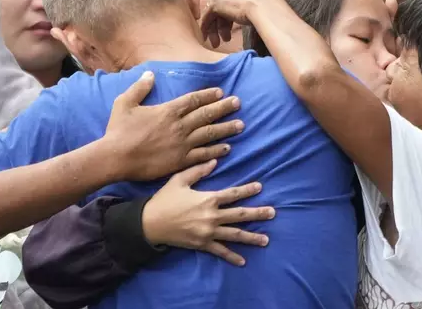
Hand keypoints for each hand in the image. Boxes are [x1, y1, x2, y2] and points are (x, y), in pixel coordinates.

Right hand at [103, 71, 244, 180]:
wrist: (115, 158)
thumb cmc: (118, 130)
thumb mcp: (124, 103)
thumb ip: (140, 88)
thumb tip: (150, 74)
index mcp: (168, 110)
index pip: (194, 100)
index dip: (209, 95)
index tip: (221, 92)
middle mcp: (179, 126)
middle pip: (207, 115)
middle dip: (224, 108)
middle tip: (238, 103)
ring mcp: (182, 144)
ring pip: (210, 134)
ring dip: (226, 129)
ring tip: (241, 125)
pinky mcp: (181, 161)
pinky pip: (203, 155)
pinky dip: (216, 151)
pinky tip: (227, 148)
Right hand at [142, 160, 275, 265]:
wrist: (149, 223)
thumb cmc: (164, 199)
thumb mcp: (180, 180)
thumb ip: (198, 170)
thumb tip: (215, 160)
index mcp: (208, 199)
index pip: (233, 194)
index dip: (248, 190)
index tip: (260, 187)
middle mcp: (211, 216)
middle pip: (240, 215)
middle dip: (258, 214)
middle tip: (273, 213)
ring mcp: (208, 232)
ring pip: (234, 234)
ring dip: (251, 237)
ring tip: (266, 239)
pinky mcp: (202, 244)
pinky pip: (220, 251)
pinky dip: (231, 256)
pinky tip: (243, 261)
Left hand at [201, 0, 282, 47]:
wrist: (266, 9)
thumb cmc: (273, 5)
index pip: (232, 0)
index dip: (233, 15)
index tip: (235, 27)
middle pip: (222, 7)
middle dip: (223, 24)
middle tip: (226, 39)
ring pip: (214, 13)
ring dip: (215, 29)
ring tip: (218, 43)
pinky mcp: (215, 4)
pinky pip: (207, 17)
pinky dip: (206, 28)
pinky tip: (207, 38)